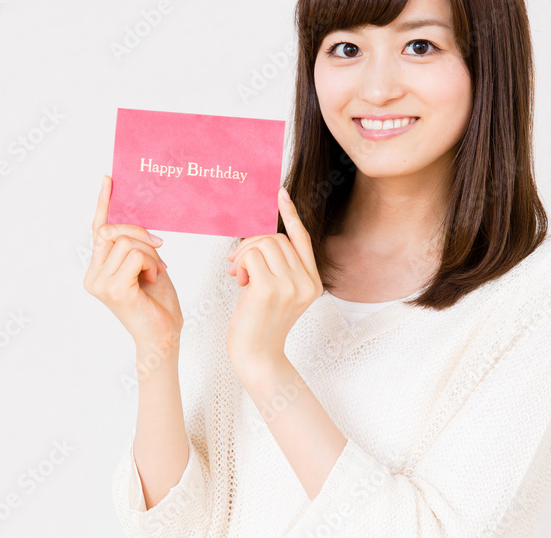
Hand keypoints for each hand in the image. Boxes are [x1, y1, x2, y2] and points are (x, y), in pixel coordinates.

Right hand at [83, 175, 182, 351]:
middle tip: (160, 245)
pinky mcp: (113, 289)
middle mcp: (93, 276)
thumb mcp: (146, 266)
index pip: (98, 231)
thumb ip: (133, 246)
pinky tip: (154, 278)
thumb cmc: (158, 304)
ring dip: (151, 253)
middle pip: (111, 231)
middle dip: (139, 233)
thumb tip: (132, 222)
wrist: (164, 336)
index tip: (109, 180)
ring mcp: (100, 283)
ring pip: (127, 242)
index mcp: (97, 270)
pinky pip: (135, 255)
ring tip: (156, 271)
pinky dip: (151, 263)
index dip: (104, 204)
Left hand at [225, 186, 322, 378]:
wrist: (256, 356)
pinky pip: (252, 256)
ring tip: (240, 276)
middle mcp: (307, 283)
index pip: (302, 238)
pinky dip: (241, 263)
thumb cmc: (259, 323)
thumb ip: (274, 266)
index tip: (280, 193)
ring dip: (244, 255)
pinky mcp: (271, 291)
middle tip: (237, 265)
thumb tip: (256, 238)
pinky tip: (239, 282)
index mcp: (313, 282)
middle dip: (251, 245)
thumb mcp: (274, 290)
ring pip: (263, 244)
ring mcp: (291, 287)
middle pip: (276, 238)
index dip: (290, 214)